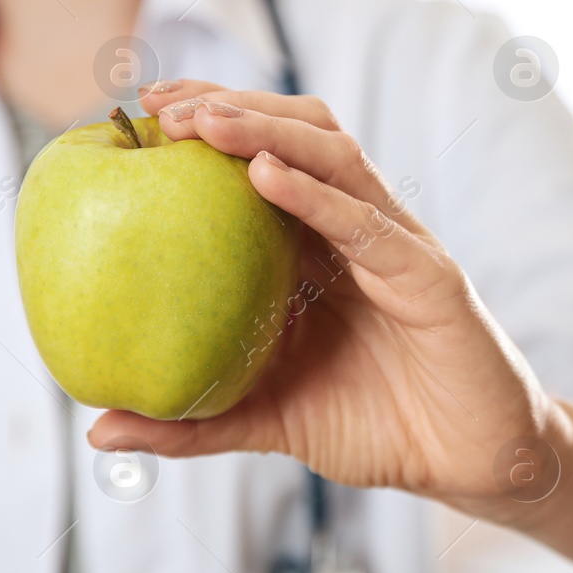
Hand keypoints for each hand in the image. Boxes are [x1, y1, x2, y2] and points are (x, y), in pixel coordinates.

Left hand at [86, 80, 568, 517]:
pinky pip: (371, 227)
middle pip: (300, 134)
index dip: (209, 124)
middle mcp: (359, 230)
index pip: (266, 158)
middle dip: (231, 106)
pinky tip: (266, 179)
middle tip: (158, 106)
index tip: (136, 116)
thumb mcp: (268, 421)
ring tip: (204, 122)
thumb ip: (192, 422)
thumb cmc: (378, 428)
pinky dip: (319, 197)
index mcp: (320, 248)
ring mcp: (399, 247)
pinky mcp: (433, 280)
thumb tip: (100, 430)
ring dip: (268, 131)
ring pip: (336, 158)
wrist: (472, 466)